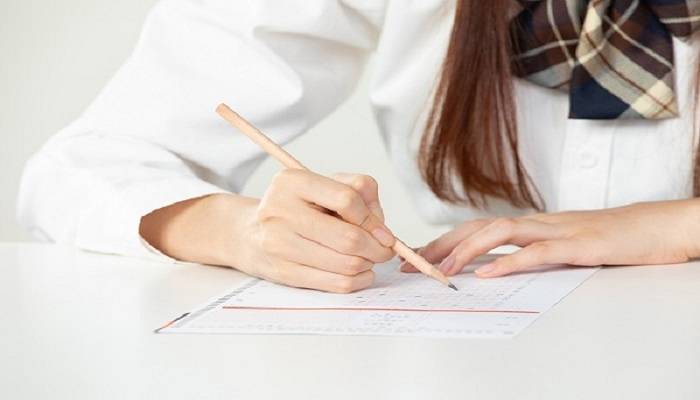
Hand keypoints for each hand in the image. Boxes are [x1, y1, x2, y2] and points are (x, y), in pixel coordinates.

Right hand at [236, 170, 394, 291]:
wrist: (248, 233)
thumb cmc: (296, 207)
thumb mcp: (322, 185)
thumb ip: (358, 190)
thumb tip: (381, 226)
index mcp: (292, 182)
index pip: (347, 199)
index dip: (373, 218)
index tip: (383, 230)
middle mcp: (280, 211)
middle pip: (348, 237)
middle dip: (376, 247)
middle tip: (383, 249)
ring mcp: (278, 244)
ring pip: (346, 263)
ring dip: (367, 264)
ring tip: (367, 258)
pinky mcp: (283, 272)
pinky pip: (335, 283)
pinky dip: (357, 280)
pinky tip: (359, 272)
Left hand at [401, 200, 699, 277]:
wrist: (653, 227)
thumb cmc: (606, 239)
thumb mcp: (558, 245)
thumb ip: (526, 251)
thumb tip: (490, 266)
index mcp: (529, 225)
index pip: (477, 229)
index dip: (444, 241)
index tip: (415, 258)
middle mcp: (535, 223)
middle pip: (478, 227)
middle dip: (442, 244)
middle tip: (412, 264)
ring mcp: (556, 231)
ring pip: (501, 233)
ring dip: (467, 250)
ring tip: (441, 269)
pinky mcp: (578, 245)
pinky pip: (538, 252)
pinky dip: (510, 262)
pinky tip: (489, 274)